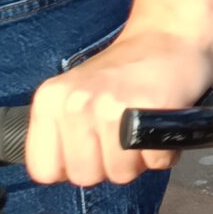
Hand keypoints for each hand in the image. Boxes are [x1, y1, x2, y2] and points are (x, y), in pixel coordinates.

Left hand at [23, 28, 212, 188]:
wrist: (169, 35)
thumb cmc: (126, 70)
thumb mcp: (75, 93)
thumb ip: (62, 131)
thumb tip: (63, 172)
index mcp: (50, 100)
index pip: (43, 169)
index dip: (71, 167)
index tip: (89, 150)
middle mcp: (75, 103)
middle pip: (84, 177)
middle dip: (107, 166)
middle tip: (121, 137)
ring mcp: (110, 106)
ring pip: (119, 174)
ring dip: (137, 160)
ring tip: (142, 130)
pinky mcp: (148, 109)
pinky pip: (154, 162)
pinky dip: (163, 153)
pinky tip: (160, 128)